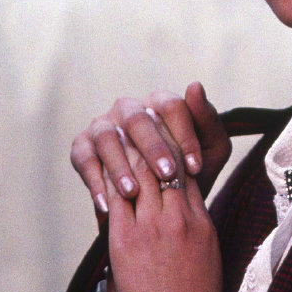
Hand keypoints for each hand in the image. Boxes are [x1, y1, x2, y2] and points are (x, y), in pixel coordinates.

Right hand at [71, 83, 232, 224]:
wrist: (162, 206)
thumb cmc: (188, 173)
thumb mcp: (210, 152)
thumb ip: (208, 122)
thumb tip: (195, 85)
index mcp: (159, 103)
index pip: (171, 106)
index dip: (184, 135)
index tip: (196, 167)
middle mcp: (129, 109)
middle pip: (137, 119)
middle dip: (153, 148)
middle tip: (167, 175)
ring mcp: (103, 126)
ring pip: (107, 137)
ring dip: (120, 165)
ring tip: (133, 193)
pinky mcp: (82, 147)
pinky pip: (84, 160)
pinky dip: (94, 182)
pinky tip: (107, 205)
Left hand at [102, 124, 231, 291]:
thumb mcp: (207, 253)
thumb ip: (194, 222)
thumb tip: (182, 204)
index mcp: (200, 219)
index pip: (186, 168)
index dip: (173, 144)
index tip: (161, 129)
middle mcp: (179, 216)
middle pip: (163, 162)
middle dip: (149, 137)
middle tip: (136, 118)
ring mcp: (153, 226)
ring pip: (139, 172)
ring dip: (128, 149)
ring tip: (118, 131)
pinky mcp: (127, 240)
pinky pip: (117, 197)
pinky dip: (110, 177)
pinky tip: (102, 162)